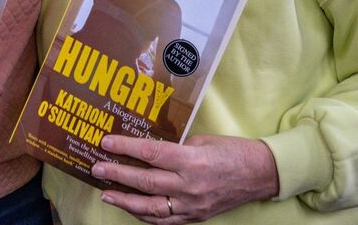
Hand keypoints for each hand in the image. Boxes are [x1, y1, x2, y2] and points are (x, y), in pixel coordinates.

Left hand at [93, 134, 278, 222]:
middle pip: (146, 182)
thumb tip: (149, 148)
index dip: (125, 148)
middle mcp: (189, 186)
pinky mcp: (195, 217)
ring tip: (106, 193)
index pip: (151, 154)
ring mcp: (192, 206)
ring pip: (151, 208)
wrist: (260, 174)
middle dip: (118, 175)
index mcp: (192, 161)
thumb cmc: (233, 151)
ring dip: (125, 201)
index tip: (106, 142)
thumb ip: (176, 147)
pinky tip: (131, 208)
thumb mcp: (202, 140)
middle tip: (97, 168)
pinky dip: (145, 215)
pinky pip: (164, 220)